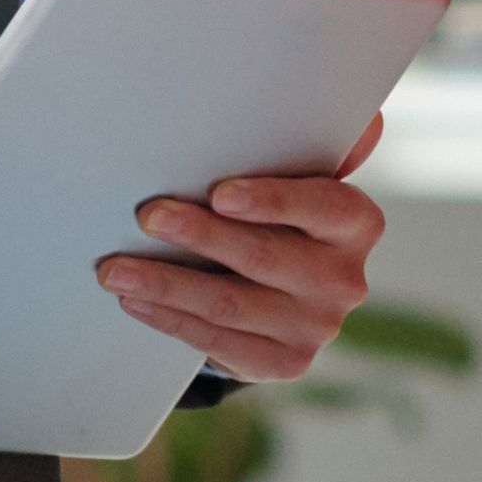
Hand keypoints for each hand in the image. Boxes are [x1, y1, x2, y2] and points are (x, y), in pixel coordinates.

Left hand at [103, 114, 390, 382]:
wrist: (287, 295)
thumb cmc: (283, 218)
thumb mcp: (303, 180)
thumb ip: (318, 150)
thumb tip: (365, 118)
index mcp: (358, 225)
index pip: (324, 207)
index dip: (272, 201)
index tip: (219, 194)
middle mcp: (346, 280)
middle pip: (265, 256)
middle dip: (200, 235)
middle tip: (148, 217)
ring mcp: (317, 327)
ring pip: (231, 303)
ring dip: (167, 283)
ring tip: (116, 268)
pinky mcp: (286, 362)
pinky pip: (219, 341)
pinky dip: (170, 318)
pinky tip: (136, 300)